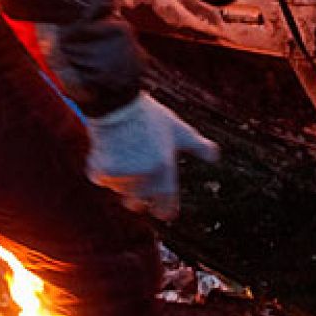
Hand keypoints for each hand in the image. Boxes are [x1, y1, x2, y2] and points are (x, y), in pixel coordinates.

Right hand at [85, 94, 219, 220]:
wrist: (116, 102)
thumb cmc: (148, 115)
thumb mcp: (177, 128)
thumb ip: (198, 146)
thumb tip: (215, 156)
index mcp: (165, 169)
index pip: (165, 204)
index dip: (164, 210)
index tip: (162, 213)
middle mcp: (145, 178)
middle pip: (137, 202)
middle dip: (136, 196)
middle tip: (133, 177)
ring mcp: (123, 176)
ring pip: (118, 188)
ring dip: (118, 178)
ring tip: (120, 152)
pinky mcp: (102, 171)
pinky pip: (100, 177)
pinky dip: (100, 167)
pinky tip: (106, 149)